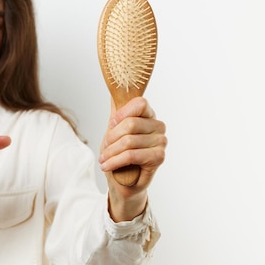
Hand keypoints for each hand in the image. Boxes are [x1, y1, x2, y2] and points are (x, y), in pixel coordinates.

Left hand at [98, 97, 166, 220]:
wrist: (122, 180)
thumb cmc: (119, 152)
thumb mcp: (114, 128)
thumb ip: (117, 109)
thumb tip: (114, 85)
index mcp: (148, 115)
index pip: (140, 103)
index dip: (122, 113)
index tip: (111, 124)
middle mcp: (158, 126)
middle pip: (130, 124)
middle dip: (111, 138)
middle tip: (104, 148)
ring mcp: (161, 142)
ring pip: (128, 141)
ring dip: (110, 152)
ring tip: (104, 160)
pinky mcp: (159, 157)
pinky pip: (132, 155)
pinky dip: (115, 161)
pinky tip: (107, 166)